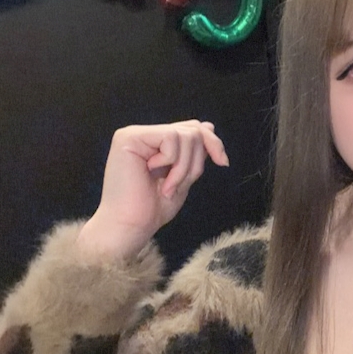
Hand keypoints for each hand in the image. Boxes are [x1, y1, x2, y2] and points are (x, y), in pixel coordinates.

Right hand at [77, 120, 227, 259]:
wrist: (131, 226)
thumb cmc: (153, 208)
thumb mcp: (183, 176)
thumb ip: (193, 153)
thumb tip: (209, 127)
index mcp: (156, 143)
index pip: (193, 128)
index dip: (212, 143)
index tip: (223, 163)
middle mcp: (145, 134)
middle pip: (193, 129)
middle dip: (196, 161)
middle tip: (180, 185)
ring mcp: (135, 134)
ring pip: (185, 135)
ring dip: (183, 167)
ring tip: (167, 186)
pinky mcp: (129, 137)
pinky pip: (170, 138)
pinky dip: (171, 162)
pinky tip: (154, 176)